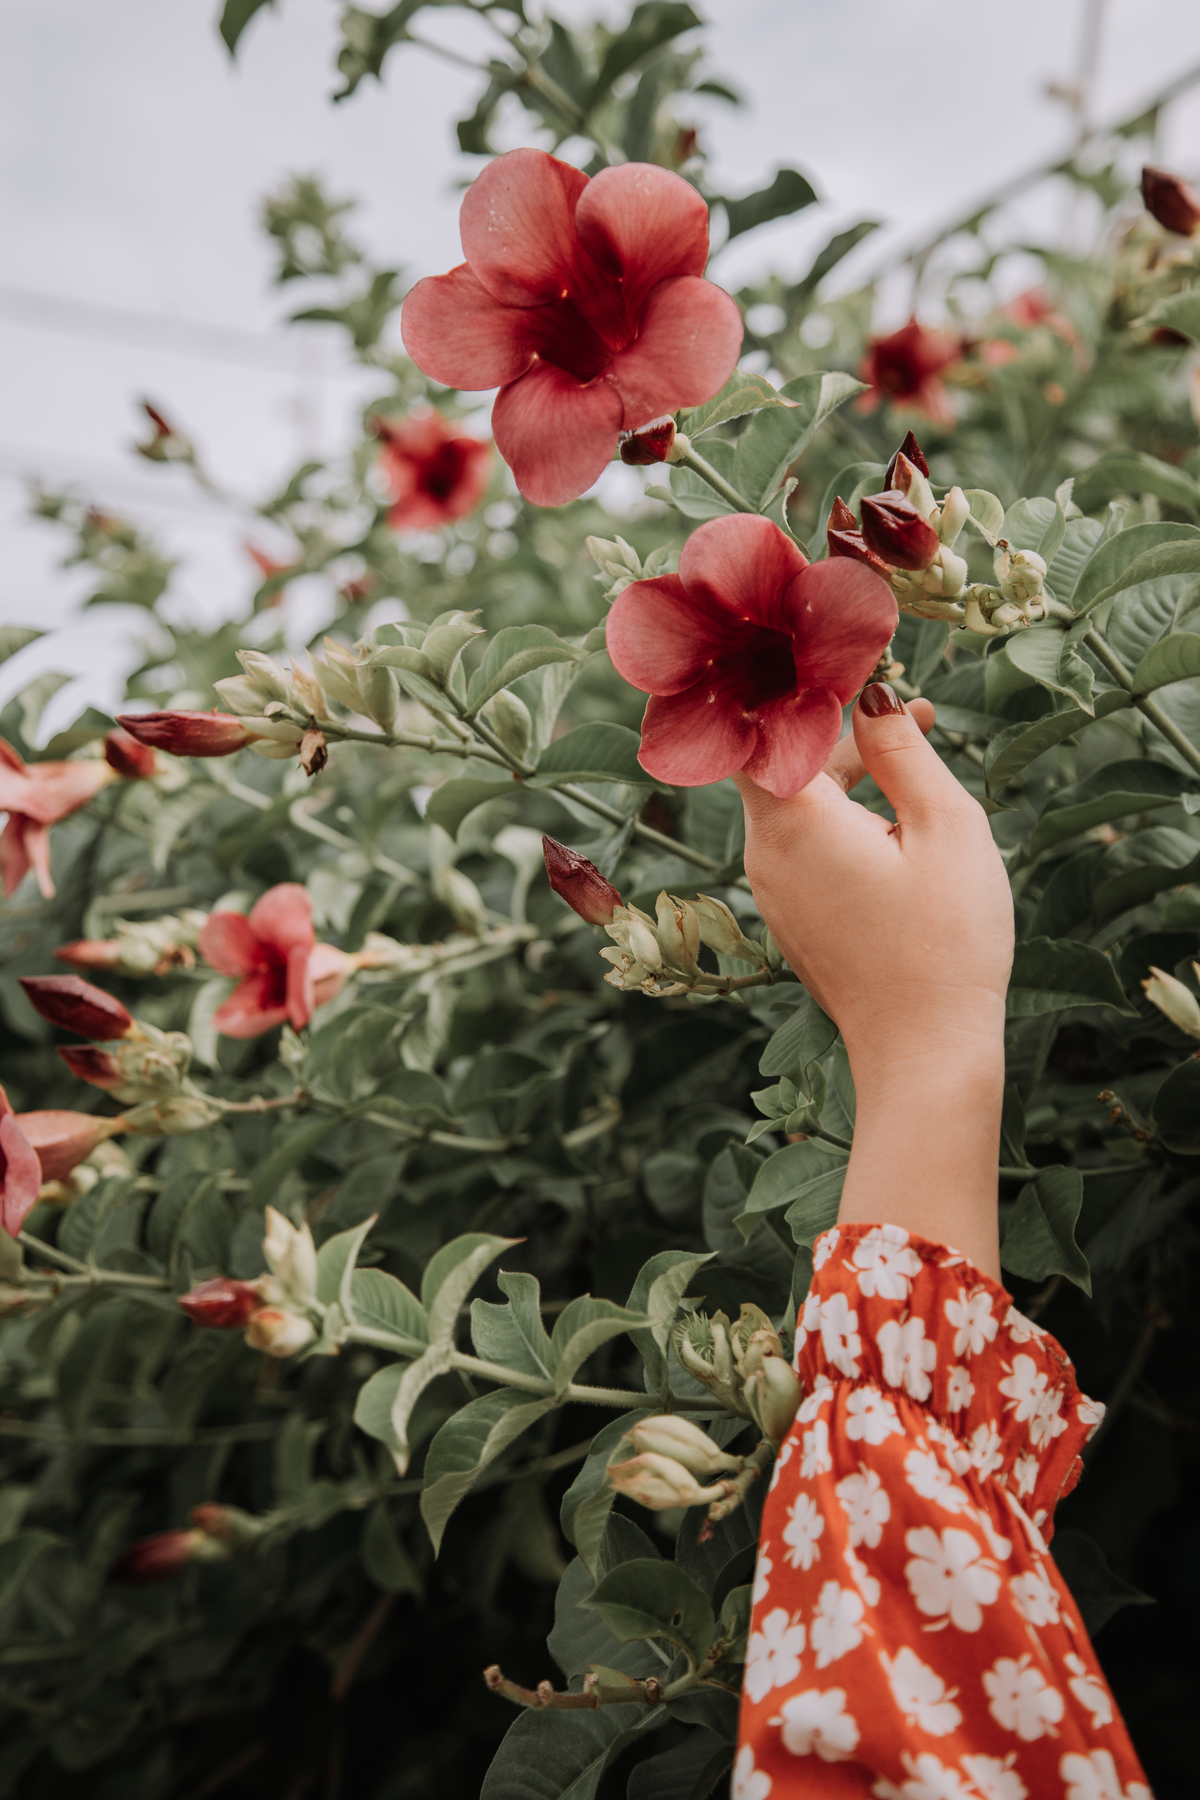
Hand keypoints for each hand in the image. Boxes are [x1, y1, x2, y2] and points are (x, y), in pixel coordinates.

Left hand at [734, 683, 1013, 1278]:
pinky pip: (801, 838)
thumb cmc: (945, 942)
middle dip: (827, 711)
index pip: (753, 718)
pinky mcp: (793, 914)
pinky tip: (897, 807)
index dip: (773, 671)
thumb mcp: (944, 829)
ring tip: (916, 736)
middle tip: (885, 678)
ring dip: (842, 762)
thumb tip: (871, 692)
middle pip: (773, 752)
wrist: (924, 1054)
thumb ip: (900, 752)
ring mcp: (773, 887)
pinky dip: (838, 809)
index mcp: (793, 819)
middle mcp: (765, 850)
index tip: (802, 631)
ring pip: (790, 797)